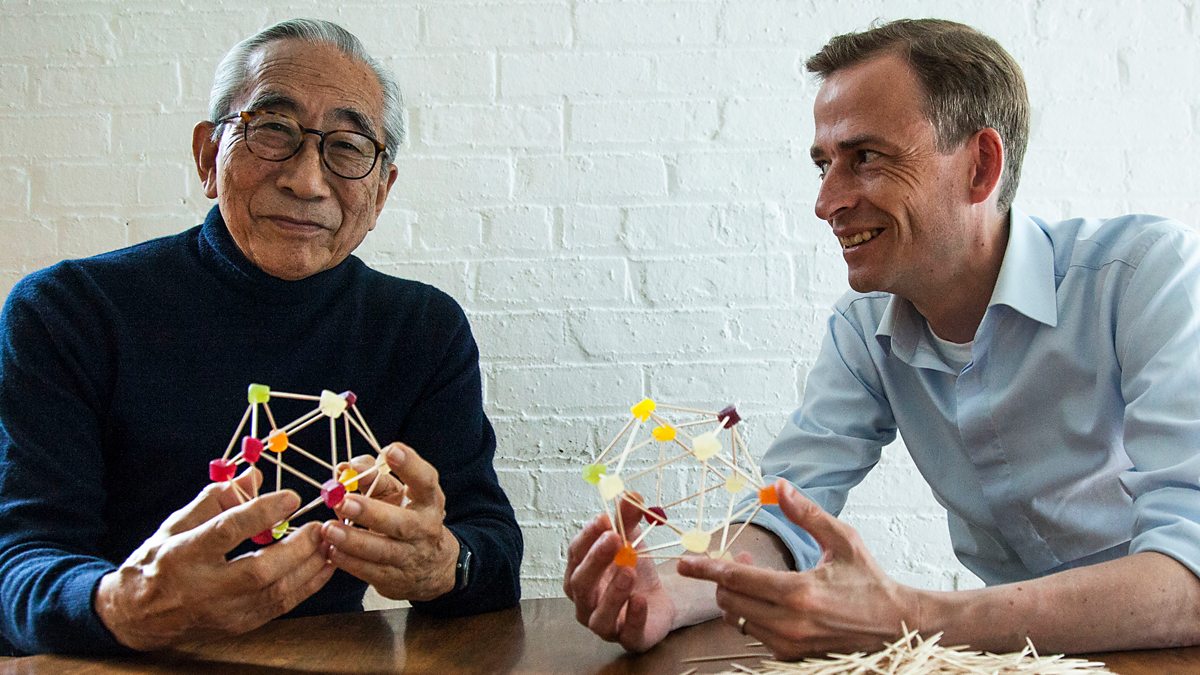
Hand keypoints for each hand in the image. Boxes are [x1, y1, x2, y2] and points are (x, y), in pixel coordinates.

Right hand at [95, 468, 334, 650]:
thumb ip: (216, 499)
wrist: (136, 616)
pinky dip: (307, 586)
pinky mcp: (238, 626)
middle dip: (297, 547)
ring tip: (329, 542)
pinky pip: (280, 607)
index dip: (261, 513)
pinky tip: (323, 566)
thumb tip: (254, 475)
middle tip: (320, 525)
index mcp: (182, 554)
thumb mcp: (176, 524)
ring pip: (275, 593)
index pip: (226, 532)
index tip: (291, 497)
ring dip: (310, 567)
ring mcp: (222, 612)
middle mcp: (203, 588)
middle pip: (258, 571)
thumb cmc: (158, 561)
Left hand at [323, 443, 457, 600]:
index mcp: (429, 501)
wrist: (432, 567)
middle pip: (402, 523)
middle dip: (371, 512)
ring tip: (328, 528)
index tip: (389, 451)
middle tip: (344, 501)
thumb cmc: (408, 518)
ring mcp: (410, 556)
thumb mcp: (400, 495)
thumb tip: (345, 467)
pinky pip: (369, 571)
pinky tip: (331, 551)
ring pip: (382, 551)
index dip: (410, 465)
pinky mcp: (394, 578)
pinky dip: (348, 562)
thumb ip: (374, 477)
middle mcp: (425, 529)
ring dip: (353, 540)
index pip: (425, 481)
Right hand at [563, 498, 676, 652]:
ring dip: (612, 592)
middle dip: (595, 560)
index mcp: (579, 575)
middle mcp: (584, 603)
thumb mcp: (632, 540)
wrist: (658, 600)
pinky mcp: (628, 640)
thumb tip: (631, 493)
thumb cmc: (634, 570)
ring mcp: (603, 624)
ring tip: (628, 570)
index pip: (574, 555)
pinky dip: (632, 617)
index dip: (587, 538)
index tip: (603, 519)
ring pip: (598, 616)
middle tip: (614, 539)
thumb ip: (628, 519)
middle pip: (580, 584)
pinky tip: (640, 600)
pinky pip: (626, 634)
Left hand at [677, 480, 918, 659]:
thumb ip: (807, 514)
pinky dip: (753, 616)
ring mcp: (790, 645)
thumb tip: (779, 486)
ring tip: (760, 579)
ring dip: (738, 598)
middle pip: (730, 602)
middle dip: (724, 580)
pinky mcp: (792, 657)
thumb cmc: (870, 581)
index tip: (685, 563)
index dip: (708, 569)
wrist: (897, 627)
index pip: (738, 580)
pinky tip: (770, 600)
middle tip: (738, 560)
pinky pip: (755, 634)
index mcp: (799, 593)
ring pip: (739, 620)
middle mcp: (790, 624)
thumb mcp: (842, 540)